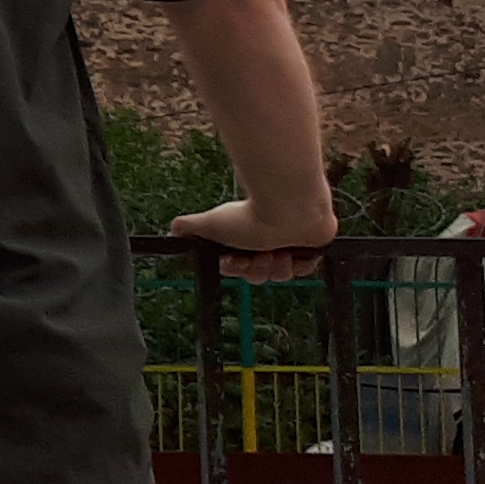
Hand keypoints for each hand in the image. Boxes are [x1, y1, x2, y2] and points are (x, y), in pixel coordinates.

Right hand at [167, 197, 334, 280]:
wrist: (288, 209)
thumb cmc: (250, 214)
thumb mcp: (211, 223)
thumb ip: (190, 226)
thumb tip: (173, 228)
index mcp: (245, 239)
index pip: (237, 265)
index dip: (234, 268)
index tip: (231, 260)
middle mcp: (266, 242)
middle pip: (257, 274)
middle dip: (255, 269)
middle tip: (258, 257)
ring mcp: (289, 245)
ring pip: (279, 274)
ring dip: (275, 267)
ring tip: (277, 252)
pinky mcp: (311, 248)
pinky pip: (303, 270)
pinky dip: (297, 265)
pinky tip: (292, 252)